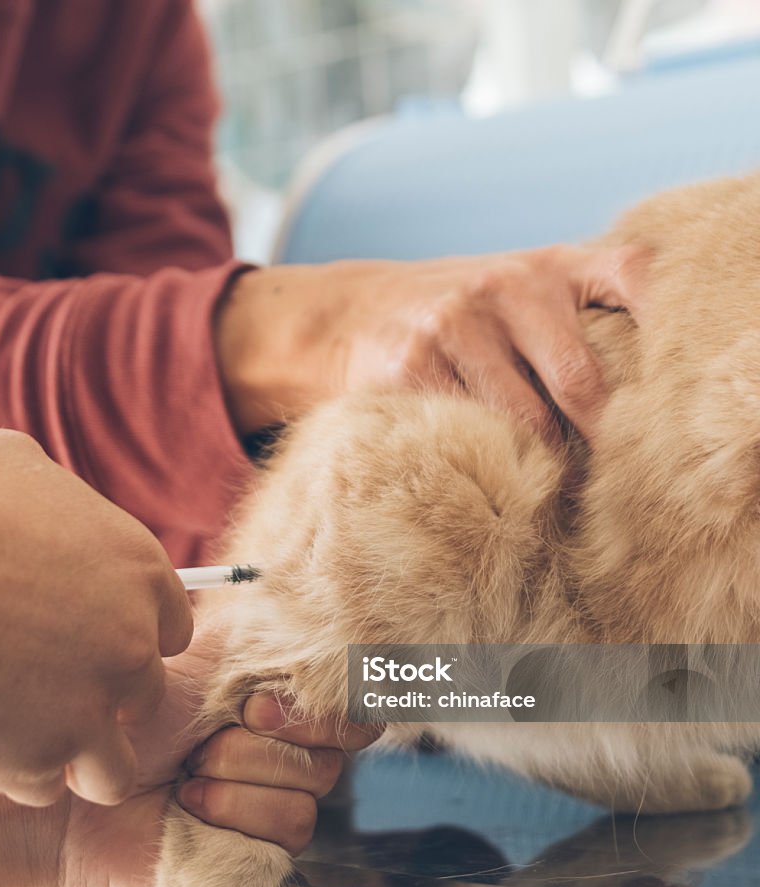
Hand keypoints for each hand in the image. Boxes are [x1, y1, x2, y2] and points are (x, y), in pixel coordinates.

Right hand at [0, 429, 192, 807]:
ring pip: (113, 765)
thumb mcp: (14, 464)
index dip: (129, 637)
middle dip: (105, 697)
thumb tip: (46, 508)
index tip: (90, 643)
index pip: (169, 627)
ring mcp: (92, 708)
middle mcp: (133, 645)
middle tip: (49, 689)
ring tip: (31, 741)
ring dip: (80, 758)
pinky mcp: (39, 758)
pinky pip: (41, 786)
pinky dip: (12, 772)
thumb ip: (57, 500)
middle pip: (145, 693)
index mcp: (140, 572)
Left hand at [34, 649, 380, 886]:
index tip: (255, 703)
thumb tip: (320, 626)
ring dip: (244, 770)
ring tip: (191, 771)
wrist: (77, 795)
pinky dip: (237, 808)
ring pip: (315, 780)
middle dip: (269, 733)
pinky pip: (294, 822)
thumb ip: (264, 638)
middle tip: (211, 735)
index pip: (343, 690)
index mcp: (270, 694)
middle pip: (339, 736)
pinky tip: (192, 805)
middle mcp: (280, 744)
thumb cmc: (124, 724)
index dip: (313, 696)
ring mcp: (273, 795)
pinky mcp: (262, 846)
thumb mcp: (196, 661)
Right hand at [216, 246, 650, 442]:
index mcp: (548, 266)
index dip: (665, 328)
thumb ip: (585, 312)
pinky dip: (488, 466)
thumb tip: (652, 396)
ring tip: (550, 486)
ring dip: (544, 464)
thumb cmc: (457, 318)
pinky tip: (491, 475)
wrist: (347, 317)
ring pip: (526, 422)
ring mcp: (454, 326)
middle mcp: (505, 287)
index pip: (633, 276)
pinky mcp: (411, 369)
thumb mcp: (520, 291)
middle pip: (581, 380)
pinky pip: (470, 435)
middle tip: (610, 478)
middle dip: (599, 439)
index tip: (673, 388)